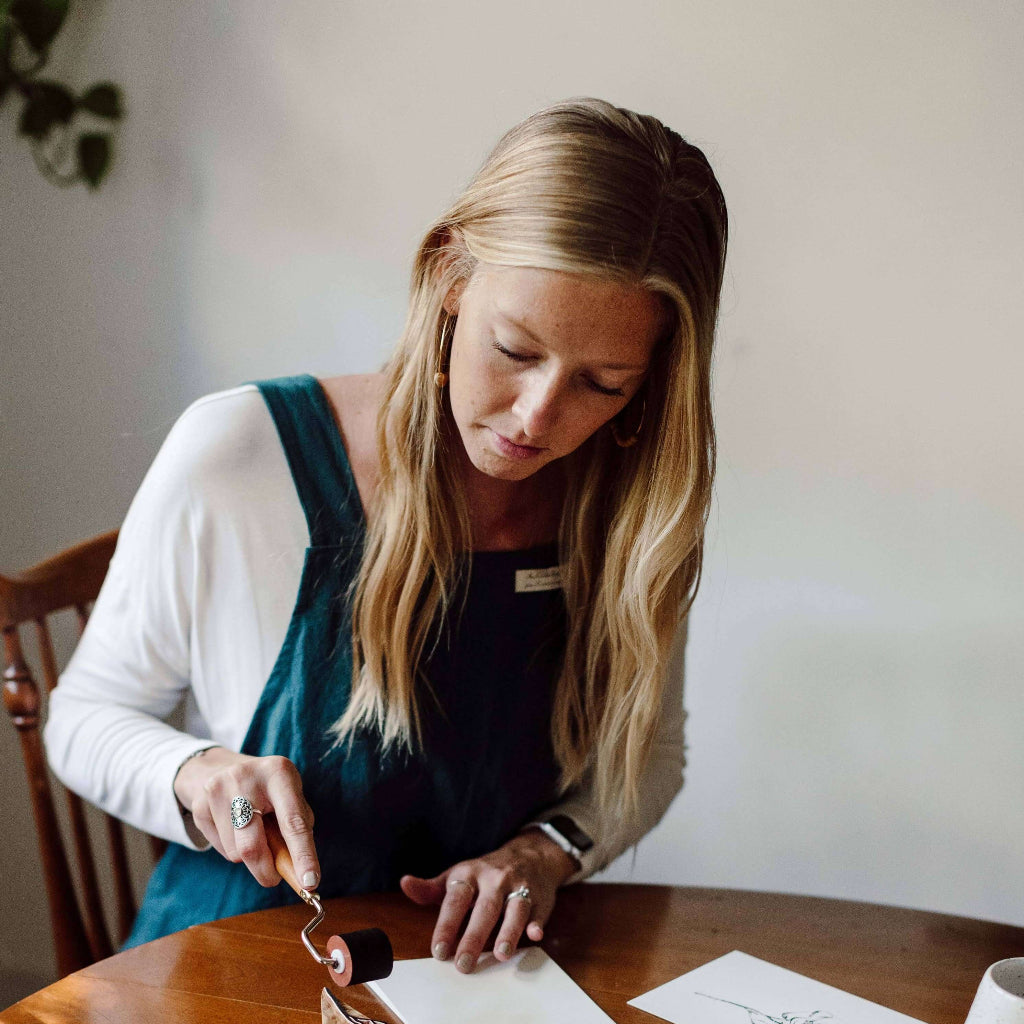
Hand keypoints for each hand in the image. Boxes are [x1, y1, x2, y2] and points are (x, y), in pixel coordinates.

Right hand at [173, 747, 319, 890]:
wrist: (222, 767)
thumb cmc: (268, 790)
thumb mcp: (289, 795)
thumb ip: (297, 828)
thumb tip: (299, 872)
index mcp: (278, 772)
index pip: (292, 822)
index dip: (303, 855)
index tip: (310, 882)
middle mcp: (245, 778)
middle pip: (252, 846)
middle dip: (266, 871)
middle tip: (275, 879)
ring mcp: (218, 791)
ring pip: (236, 853)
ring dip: (249, 857)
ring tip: (253, 833)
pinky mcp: (199, 806)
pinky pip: (220, 848)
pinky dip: (233, 849)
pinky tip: (235, 828)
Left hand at [399, 830, 575, 973]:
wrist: (530, 855)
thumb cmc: (485, 874)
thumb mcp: (457, 877)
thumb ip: (431, 888)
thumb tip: (405, 883)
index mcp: (470, 875)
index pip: (456, 899)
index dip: (447, 925)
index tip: (439, 951)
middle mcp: (495, 879)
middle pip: (485, 908)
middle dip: (474, 937)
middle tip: (464, 965)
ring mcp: (519, 887)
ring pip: (515, 908)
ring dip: (508, 931)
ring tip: (501, 955)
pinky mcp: (540, 897)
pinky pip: (539, 910)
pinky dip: (537, 922)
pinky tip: (535, 935)